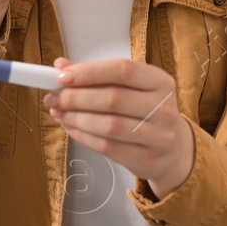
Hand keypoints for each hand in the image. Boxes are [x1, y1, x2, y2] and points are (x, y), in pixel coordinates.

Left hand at [43, 56, 193, 199]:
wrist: (172, 148)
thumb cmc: (145, 111)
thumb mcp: (130, 87)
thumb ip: (97, 75)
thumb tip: (61, 66)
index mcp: (160, 81)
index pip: (122, 70)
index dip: (89, 72)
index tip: (62, 76)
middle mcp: (164, 108)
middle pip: (112, 99)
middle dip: (76, 97)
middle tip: (54, 97)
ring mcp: (158, 136)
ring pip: (108, 125)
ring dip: (76, 118)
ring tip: (59, 112)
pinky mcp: (146, 158)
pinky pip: (107, 147)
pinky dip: (83, 136)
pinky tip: (71, 127)